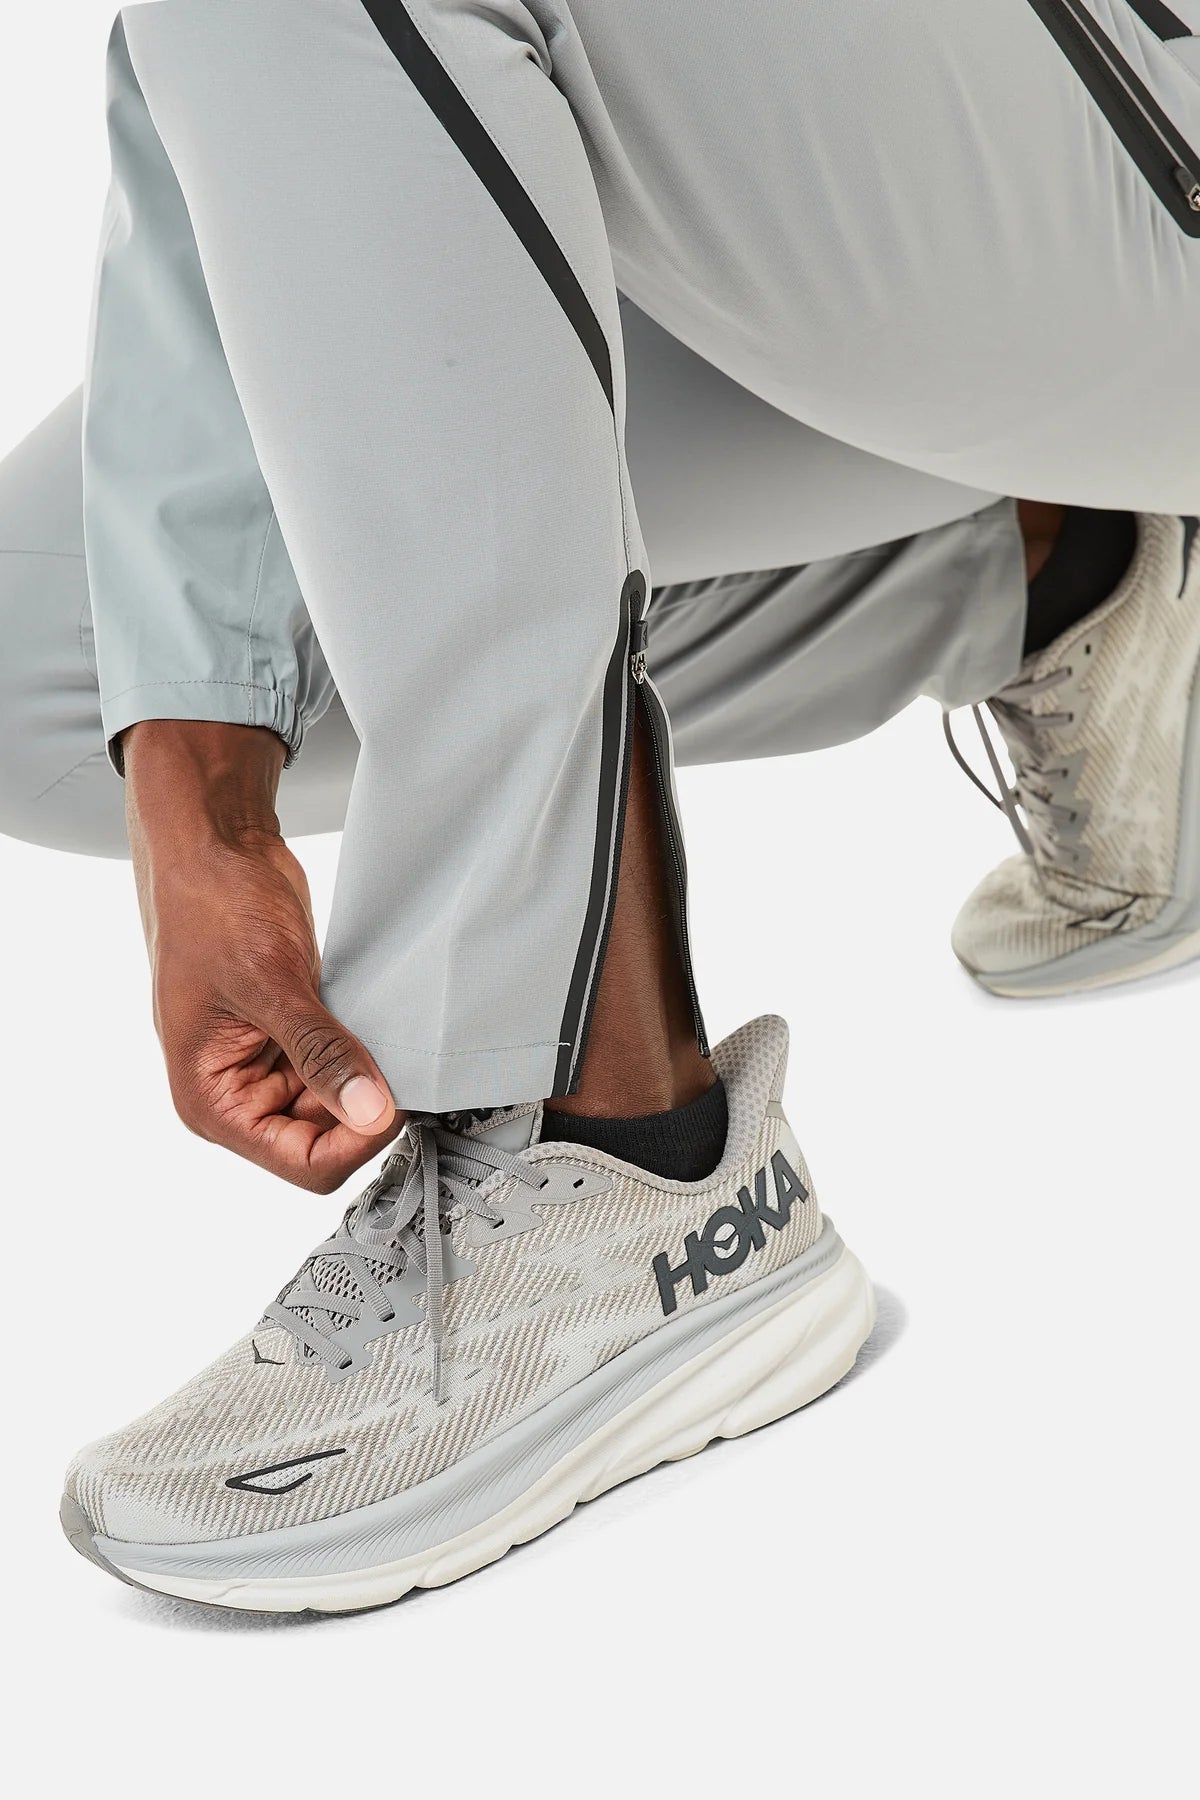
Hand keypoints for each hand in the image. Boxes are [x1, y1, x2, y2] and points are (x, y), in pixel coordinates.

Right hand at [123, 720, 399, 1191]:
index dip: (355, 1140)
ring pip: (340, 1106)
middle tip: (400, 1059)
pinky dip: (365, 1052)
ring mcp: (267, 1067)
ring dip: (367, 1077)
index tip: (395, 1098)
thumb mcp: (271, 982)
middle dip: (365, 1106)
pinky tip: (376, 1021)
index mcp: (211, 1102)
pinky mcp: (294, 1037)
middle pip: (326, 1141)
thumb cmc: (211, 906)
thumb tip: (372, 1113)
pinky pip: (342, 1067)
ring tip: (382, 1032)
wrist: (214, 847)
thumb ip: (322, 1053)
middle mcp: (237, 1095)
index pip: (303, 1164)